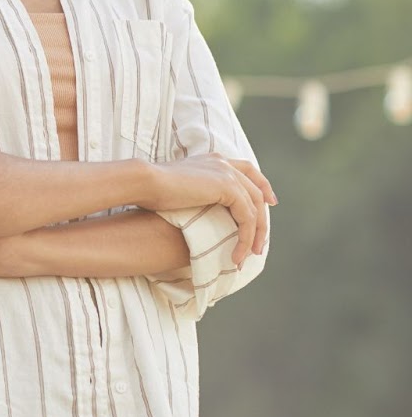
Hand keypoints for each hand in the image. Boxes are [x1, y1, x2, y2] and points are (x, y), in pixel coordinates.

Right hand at [139, 154, 276, 266]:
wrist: (145, 182)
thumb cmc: (151, 189)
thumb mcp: (180, 188)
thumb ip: (196, 193)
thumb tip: (196, 208)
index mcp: (213, 160)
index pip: (247, 169)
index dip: (262, 185)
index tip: (271, 202)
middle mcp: (223, 163)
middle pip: (257, 190)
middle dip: (263, 218)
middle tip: (260, 243)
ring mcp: (227, 174)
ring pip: (255, 207)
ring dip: (255, 235)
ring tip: (248, 256)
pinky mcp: (228, 188)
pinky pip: (247, 218)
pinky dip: (245, 238)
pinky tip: (237, 254)